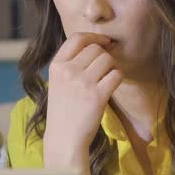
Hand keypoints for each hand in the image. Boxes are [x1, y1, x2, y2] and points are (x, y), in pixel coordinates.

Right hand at [43, 33, 122, 168]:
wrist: (64, 137)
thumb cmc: (63, 109)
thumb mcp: (58, 81)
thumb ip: (71, 62)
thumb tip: (97, 43)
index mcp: (56, 65)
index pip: (77, 37)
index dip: (93, 36)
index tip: (103, 42)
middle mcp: (68, 71)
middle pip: (96, 48)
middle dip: (104, 56)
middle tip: (103, 70)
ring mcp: (82, 83)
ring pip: (108, 59)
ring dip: (111, 67)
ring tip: (105, 80)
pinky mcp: (97, 96)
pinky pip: (116, 74)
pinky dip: (117, 78)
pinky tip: (110, 87)